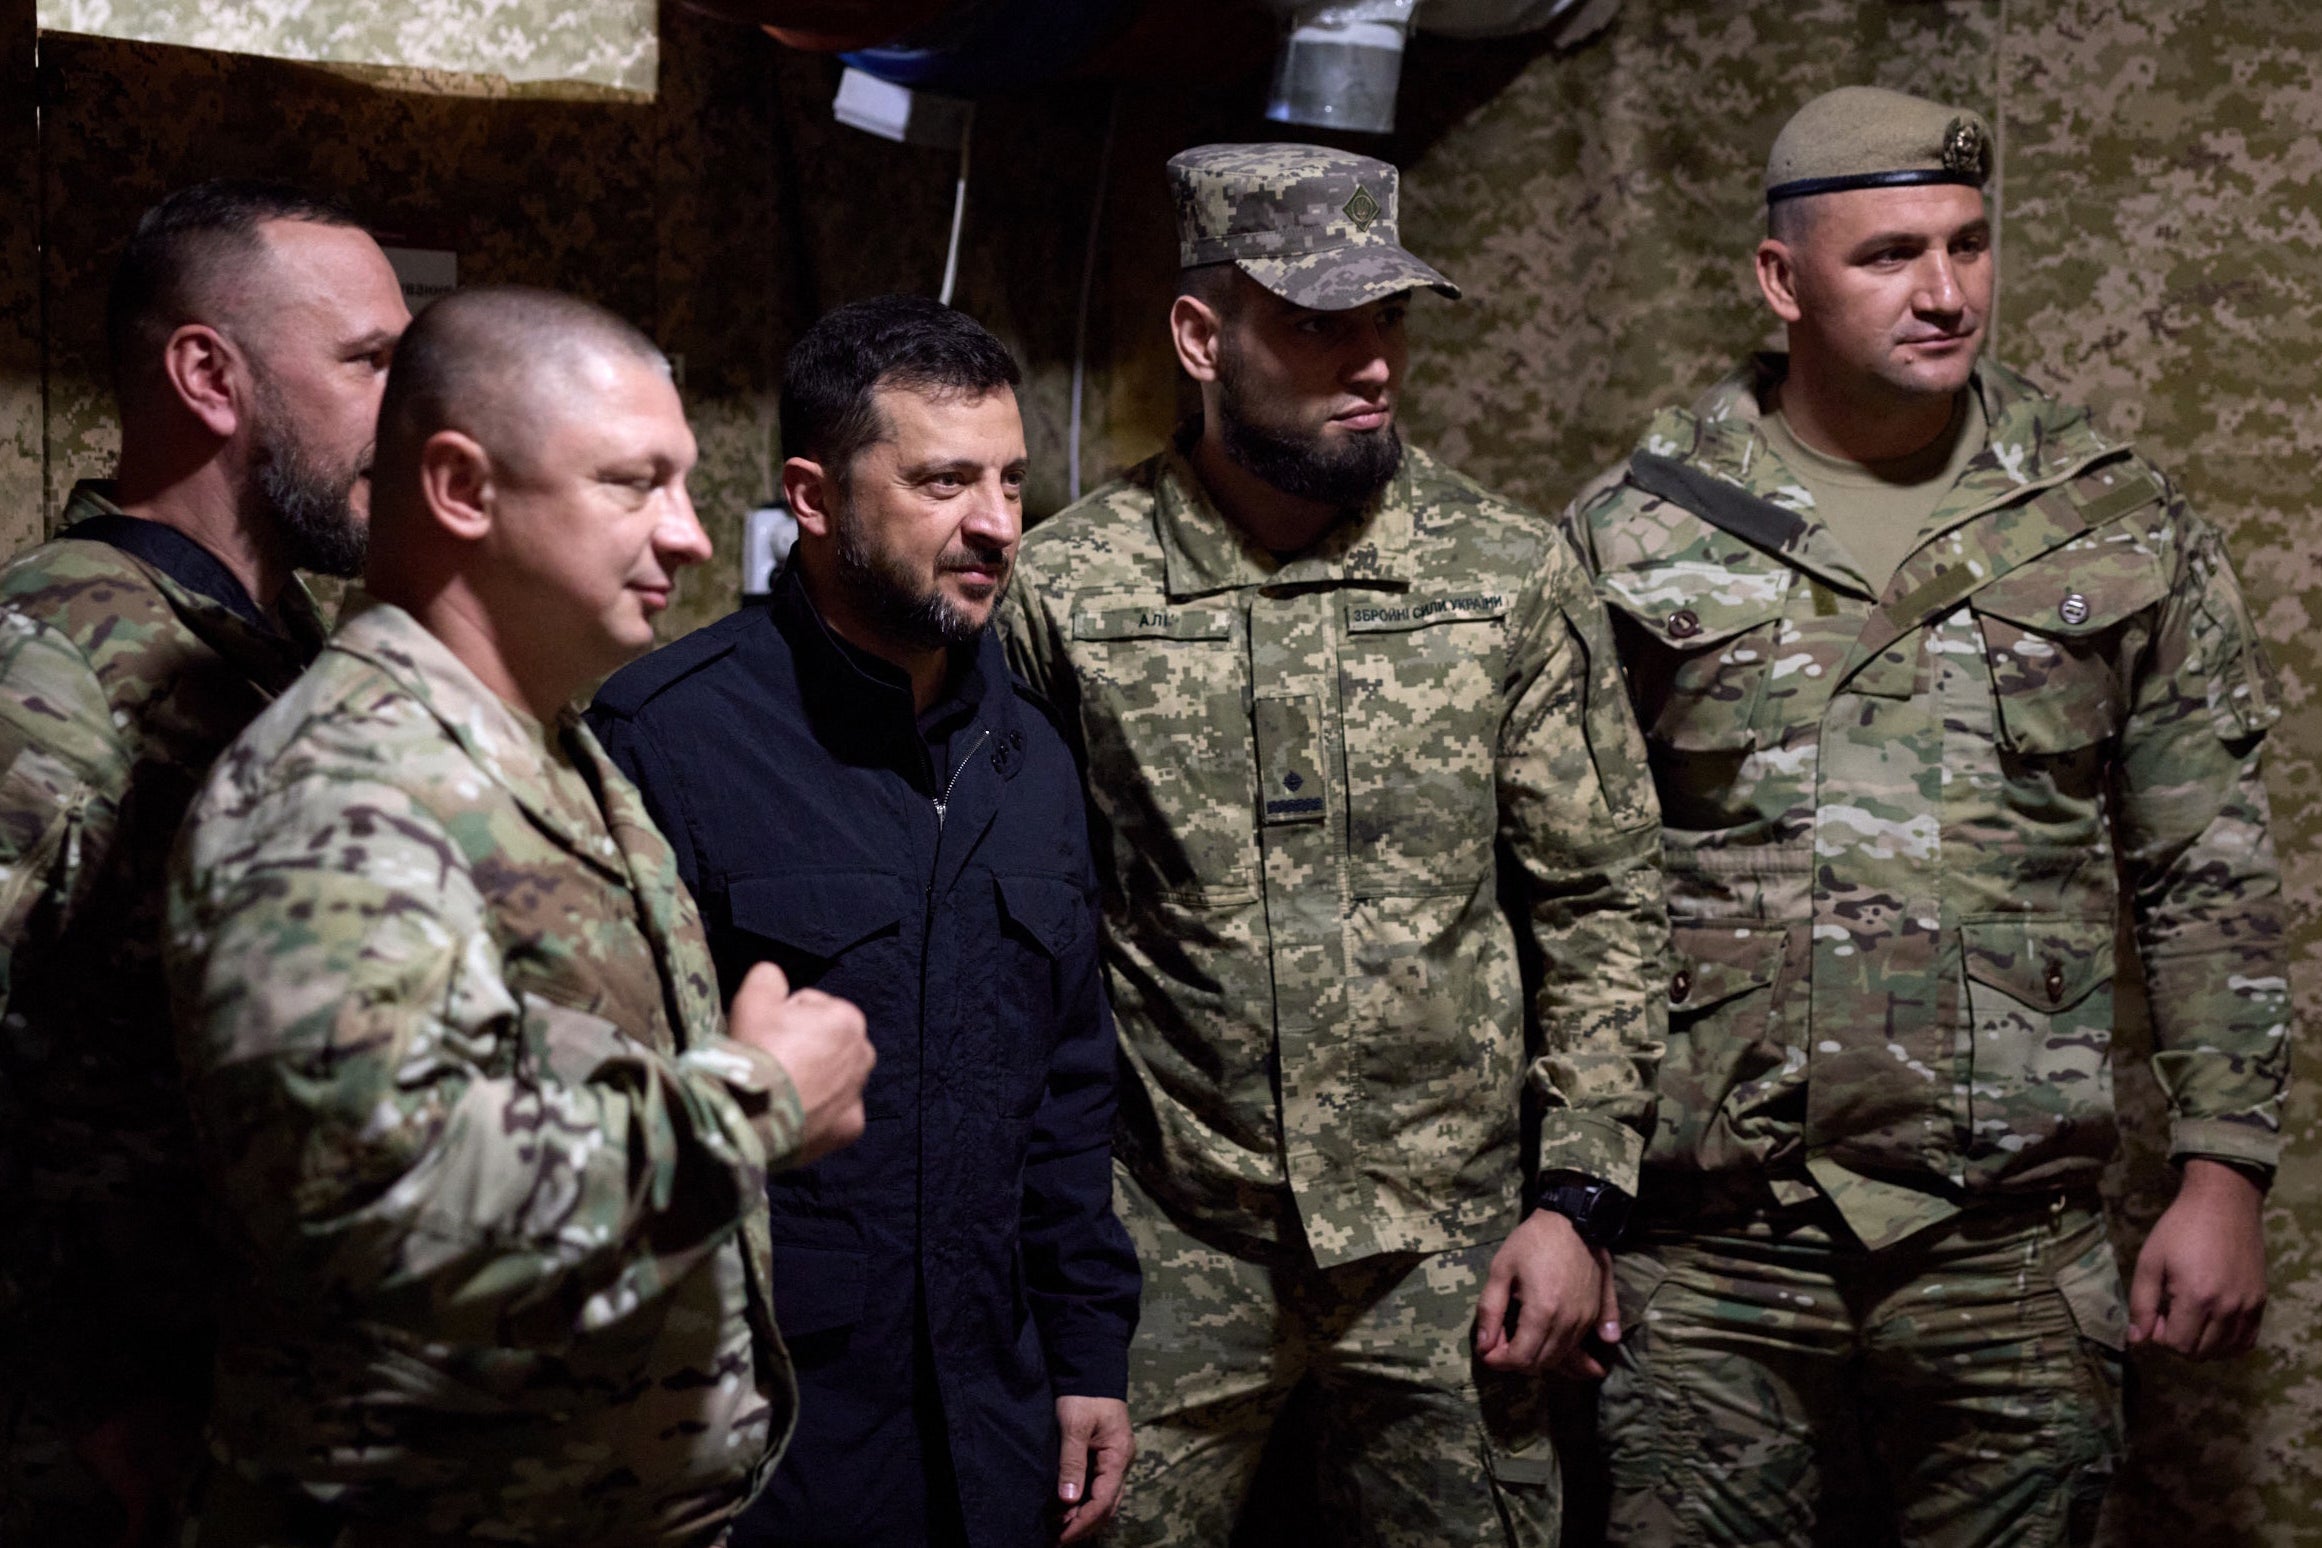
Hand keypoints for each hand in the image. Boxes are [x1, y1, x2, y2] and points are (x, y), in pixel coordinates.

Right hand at [728, 960, 873, 1164]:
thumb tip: (773, 977)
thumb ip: (767, 977)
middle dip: (802, 1049)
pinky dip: (816, 1115)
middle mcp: (864, 1055)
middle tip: (770, 1063)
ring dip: (812, 1081)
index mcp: (848, 1018)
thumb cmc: (757, 1052)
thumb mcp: (752, 999)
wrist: (755, 1119)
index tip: (764, 1036)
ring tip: (779, 1091)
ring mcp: (859, 1095)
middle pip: (824, 1044)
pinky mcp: (849, 1128)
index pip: (808, 1007)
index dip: (780, 1018)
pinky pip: (832, 1115)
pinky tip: (792, 1116)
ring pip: (831, 1079)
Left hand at [1054, 1394, 1131, 1542]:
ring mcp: (1114, 1461)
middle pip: (1107, 1507)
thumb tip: (1068, 1500)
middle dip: (1084, 1526)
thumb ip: (1072, 1462)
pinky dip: (1083, 1503)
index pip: (1104, 1501)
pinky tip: (1066, 1509)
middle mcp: (1120, 1463)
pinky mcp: (1104, 1458)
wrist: (1091, 1368)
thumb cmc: (1084, 1396)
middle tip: (1057, 1539)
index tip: (1061, 1536)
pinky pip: (1097, 1489)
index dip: (1082, 1523)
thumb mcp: (1075, 1426)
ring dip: (1083, 1517)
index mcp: (1118, 1456)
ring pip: (1103, 1500)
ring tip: (1059, 1529)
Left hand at [1473, 1210, 1619, 1376]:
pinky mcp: (1598, 1314)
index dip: (1500, 1361)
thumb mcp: (1500, 1269)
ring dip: (1540, 1358)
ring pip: (1563, 1359)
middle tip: (1502, 1342)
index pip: (1521, 1358)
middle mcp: (1569, 1323)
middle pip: (1542, 1363)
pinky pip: (1585, 1346)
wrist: (1574, 1220)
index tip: (1488, 1351)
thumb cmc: (1532, 1241)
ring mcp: (1587, 1320)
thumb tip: (1484, 1347)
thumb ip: (1490, 1310)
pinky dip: (1571, 1357)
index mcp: (1542, 1312)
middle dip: (1517, 1361)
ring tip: (1523, 1340)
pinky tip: (1566, 1359)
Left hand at [2128, 1158, 2267, 1358]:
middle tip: (2173, 1313)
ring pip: (2225, 1351)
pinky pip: (2247, 1341)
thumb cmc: (2179, 1229)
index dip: (2161, 1335)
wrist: (2223, 1205)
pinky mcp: (2261, 1302)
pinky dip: (2229, 1343)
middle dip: (2180, 1340)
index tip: (2157, 1313)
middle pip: (2201, 1353)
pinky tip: (2214, 1326)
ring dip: (2203, 1343)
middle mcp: (2227, 1308)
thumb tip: (2136, 1339)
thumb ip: (2142, 1303)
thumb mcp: (2150, 1261)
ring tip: (2192, 1316)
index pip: (2178, 1345)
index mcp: (2196, 1297)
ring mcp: (2248, 1307)